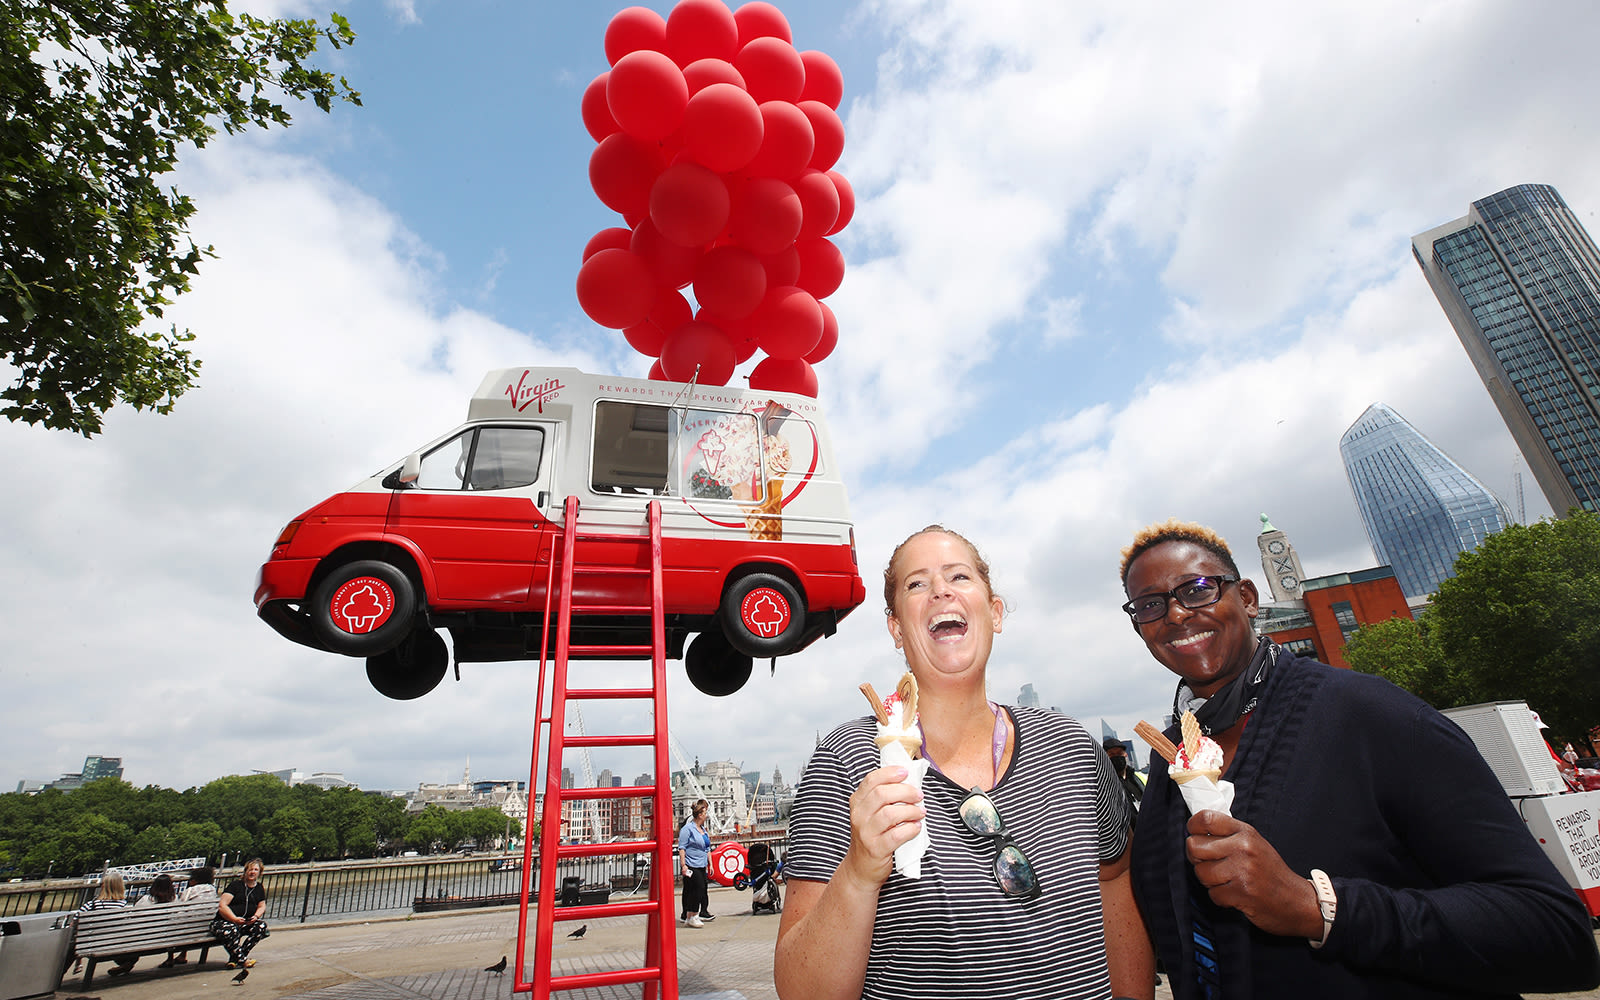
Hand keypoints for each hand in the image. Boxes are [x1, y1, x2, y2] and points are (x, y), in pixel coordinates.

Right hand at [837, 765, 924, 889]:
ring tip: (920, 813)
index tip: (905, 772)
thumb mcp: (870, 814)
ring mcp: (866, 833)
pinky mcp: (876, 848)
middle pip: (882, 794)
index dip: (889, 773)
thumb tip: (909, 783)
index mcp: (857, 802)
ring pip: (890, 814)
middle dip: (905, 791)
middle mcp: (859, 816)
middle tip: (919, 795)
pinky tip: (916, 827)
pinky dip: (910, 829)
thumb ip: (883, 798)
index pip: (871, 780)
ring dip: (910, 811)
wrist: (861, 868)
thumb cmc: (871, 837)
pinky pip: (896, 835)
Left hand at [1185, 810, 1322, 938]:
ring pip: (1201, 873)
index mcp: (1245, 832)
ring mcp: (1242, 871)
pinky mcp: (1241, 893)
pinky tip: (1234, 894)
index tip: (1194, 834)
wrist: (1298, 901)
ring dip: (1209, 881)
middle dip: (1197, 859)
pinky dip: (1220, 897)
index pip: (1206, 818)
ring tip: (1226, 881)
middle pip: (1195, 847)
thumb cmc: (1271, 872)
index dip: (1193, 827)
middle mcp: (1243, 848)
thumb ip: (1228, 835)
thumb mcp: (1254, 843)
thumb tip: (1195, 831)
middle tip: (1209, 864)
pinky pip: (1213, 894)